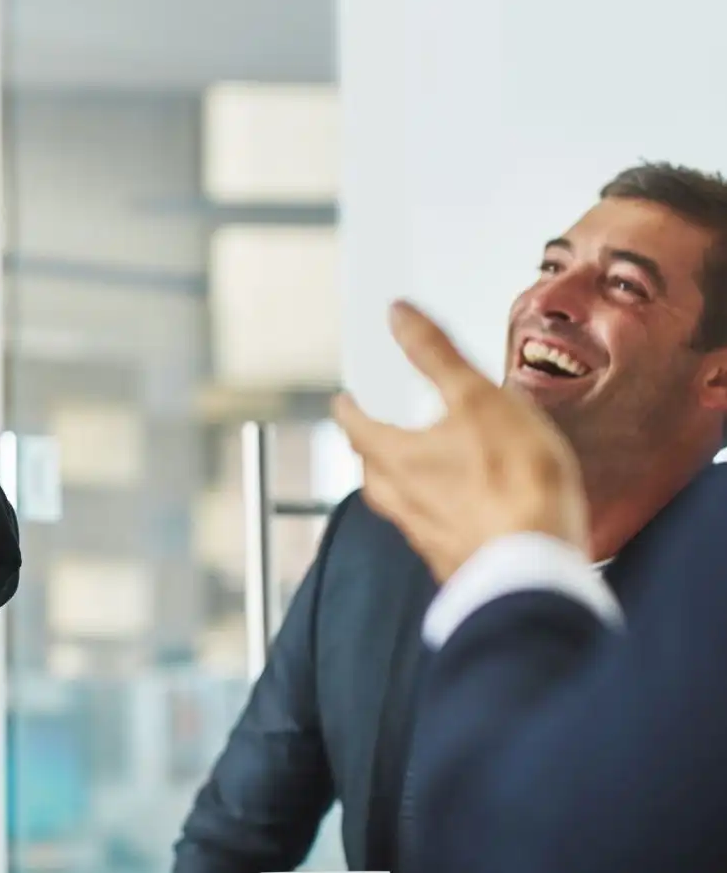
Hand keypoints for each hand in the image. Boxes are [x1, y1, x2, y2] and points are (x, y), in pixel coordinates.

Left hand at [332, 300, 589, 581]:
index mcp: (397, 459)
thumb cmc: (513, 482)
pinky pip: (439, 537)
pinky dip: (442, 520)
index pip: (357, 427)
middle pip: (372, 473)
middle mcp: (404, 504)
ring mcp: (431, 540)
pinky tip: (465, 519)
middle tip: (372, 436)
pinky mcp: (462, 566)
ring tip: (418, 476)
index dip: (349, 410)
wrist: (540, 569)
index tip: (343, 400)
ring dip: (402, 488)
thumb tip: (398, 313)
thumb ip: (436, 354)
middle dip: (370, 450)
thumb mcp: (476, 398)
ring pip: (402, 508)